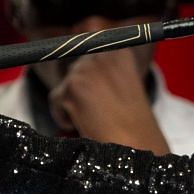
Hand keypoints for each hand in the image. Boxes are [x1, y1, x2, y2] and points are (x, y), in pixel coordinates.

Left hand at [47, 22, 167, 149]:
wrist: (137, 146)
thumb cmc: (136, 124)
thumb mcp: (127, 86)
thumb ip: (105, 71)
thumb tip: (78, 66)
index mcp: (120, 49)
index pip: (89, 46)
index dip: (91, 74)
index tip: (98, 91)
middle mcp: (102, 53)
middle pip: (76, 67)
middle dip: (81, 88)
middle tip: (99, 110)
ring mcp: (85, 69)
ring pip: (66, 84)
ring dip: (74, 102)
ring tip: (97, 119)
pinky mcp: (71, 87)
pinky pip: (55, 99)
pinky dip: (64, 115)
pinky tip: (86, 124)